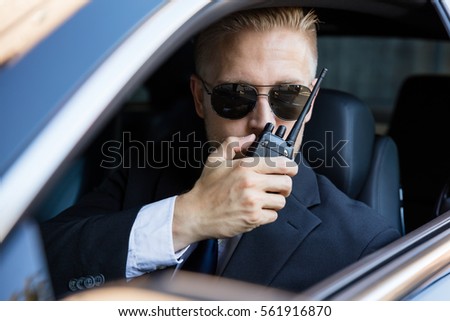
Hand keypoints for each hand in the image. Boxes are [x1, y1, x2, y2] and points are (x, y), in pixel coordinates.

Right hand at [172, 134, 297, 250]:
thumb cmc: (206, 188)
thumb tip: (250, 138)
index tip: (291, 170)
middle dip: (284, 186)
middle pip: (287, 183)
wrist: (196, 214)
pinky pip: (273, 216)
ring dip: (274, 201)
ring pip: (281, 201)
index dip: (291, 167)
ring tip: (262, 200)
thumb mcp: (215, 160)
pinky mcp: (253, 218)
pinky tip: (256, 211)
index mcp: (245, 167)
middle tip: (277, 187)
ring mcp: (253, 202)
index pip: (281, 164)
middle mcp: (251, 183)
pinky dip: (267, 215)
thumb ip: (233, 144)